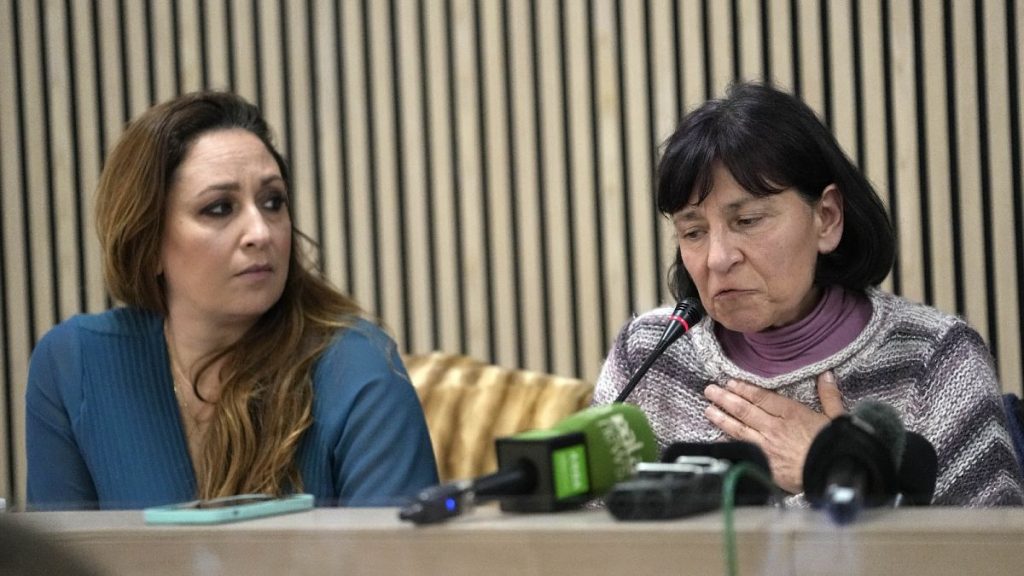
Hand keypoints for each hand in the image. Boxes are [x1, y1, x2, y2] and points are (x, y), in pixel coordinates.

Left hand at [703, 371, 845, 493]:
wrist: (832, 474)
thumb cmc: (835, 446)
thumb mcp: (836, 418)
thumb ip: (829, 395)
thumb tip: (826, 375)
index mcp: (790, 413)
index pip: (761, 397)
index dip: (743, 389)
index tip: (729, 382)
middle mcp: (774, 427)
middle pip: (744, 410)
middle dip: (725, 398)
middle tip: (709, 390)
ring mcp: (766, 446)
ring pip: (738, 429)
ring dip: (721, 418)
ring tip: (707, 410)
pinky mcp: (764, 463)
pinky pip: (742, 450)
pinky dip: (728, 443)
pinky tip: (717, 438)